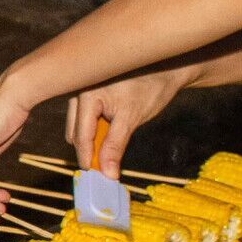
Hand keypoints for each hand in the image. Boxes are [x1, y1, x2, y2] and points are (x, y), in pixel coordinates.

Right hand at [64, 70, 194, 182]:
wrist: (166, 66)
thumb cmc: (150, 87)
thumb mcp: (132, 119)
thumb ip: (115, 146)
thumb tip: (108, 173)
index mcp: (87, 94)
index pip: (81, 134)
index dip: (87, 157)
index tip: (93, 175)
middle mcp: (79, 90)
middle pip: (75, 131)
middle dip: (88, 148)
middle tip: (105, 164)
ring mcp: (82, 90)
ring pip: (77, 125)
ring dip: (91, 138)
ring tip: (110, 144)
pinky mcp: (89, 92)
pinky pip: (84, 117)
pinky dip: (95, 128)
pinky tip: (110, 129)